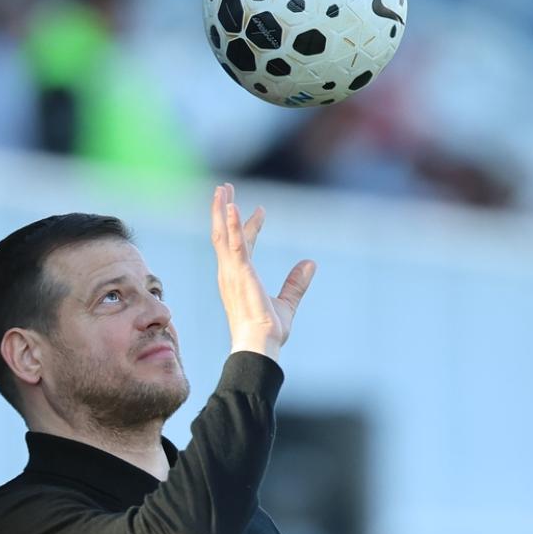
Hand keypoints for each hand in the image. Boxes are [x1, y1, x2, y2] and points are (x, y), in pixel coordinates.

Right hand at [210, 183, 315, 360]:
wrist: (260, 345)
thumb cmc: (268, 331)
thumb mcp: (286, 303)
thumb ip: (296, 283)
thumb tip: (310, 263)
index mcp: (238, 279)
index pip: (241, 246)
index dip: (248, 226)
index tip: (261, 210)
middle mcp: (229, 273)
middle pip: (223, 235)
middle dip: (223, 211)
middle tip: (225, 188)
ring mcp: (231, 273)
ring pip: (223, 235)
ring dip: (222, 210)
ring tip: (223, 188)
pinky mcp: (239, 273)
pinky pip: (234, 245)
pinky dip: (232, 225)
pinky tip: (232, 207)